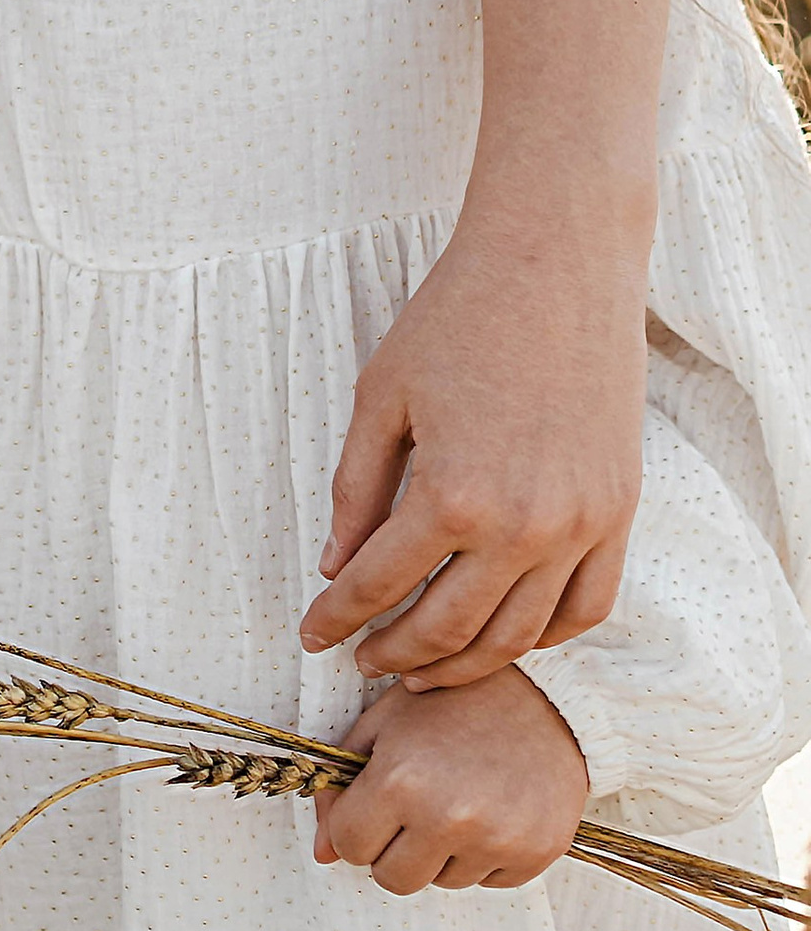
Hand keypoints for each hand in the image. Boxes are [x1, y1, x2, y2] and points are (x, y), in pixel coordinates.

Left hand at [301, 219, 648, 685]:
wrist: (556, 263)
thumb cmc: (456, 317)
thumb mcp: (381, 398)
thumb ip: (356, 491)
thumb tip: (335, 567)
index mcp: (451, 496)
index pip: (378, 586)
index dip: (336, 618)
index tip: (311, 635)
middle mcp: (522, 528)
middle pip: (447, 629)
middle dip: (393, 654)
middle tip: (362, 661)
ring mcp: (581, 527)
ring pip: (517, 636)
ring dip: (463, 663)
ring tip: (422, 667)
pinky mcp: (619, 513)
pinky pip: (585, 608)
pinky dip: (543, 638)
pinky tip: (503, 638)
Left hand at [312, 668, 588, 891]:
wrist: (545, 697)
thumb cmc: (453, 702)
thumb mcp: (385, 723)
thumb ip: (342, 785)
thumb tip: (322, 853)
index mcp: (400, 779)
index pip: (349, 845)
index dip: (354, 826)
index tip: (372, 806)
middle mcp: (448, 817)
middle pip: (392, 879)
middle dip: (391, 850)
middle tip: (412, 809)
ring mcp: (495, 841)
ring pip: (439, 882)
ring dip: (439, 852)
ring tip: (458, 799)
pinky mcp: (534, 855)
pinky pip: (485, 882)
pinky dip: (480, 856)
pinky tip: (491, 809)